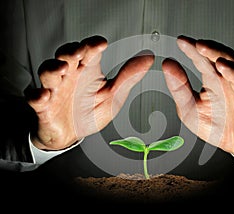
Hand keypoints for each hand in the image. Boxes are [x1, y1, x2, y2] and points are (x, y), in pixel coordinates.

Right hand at [26, 35, 153, 150]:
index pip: (88, 51)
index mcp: (87, 72)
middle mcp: (70, 76)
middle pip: (66, 56)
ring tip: (63, 69)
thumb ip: (128, 77)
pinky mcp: (44, 107)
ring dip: (53, 68)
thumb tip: (148, 59)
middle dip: (71, 51)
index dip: (92, 45)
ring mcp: (55, 90)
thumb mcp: (113, 96)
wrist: (71, 135)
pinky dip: (37, 96)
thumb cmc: (89, 113)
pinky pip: (36, 99)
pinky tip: (44, 96)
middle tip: (80, 52)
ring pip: (48, 72)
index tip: (101, 44)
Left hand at [162, 35, 233, 164]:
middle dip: (214, 52)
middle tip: (199, 45)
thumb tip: (168, 64)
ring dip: (233, 73)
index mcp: (214, 81)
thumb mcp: (189, 107)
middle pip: (226, 62)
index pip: (205, 60)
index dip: (194, 50)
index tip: (181, 41)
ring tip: (221, 65)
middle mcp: (230, 86)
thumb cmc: (213, 123)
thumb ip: (179, 88)